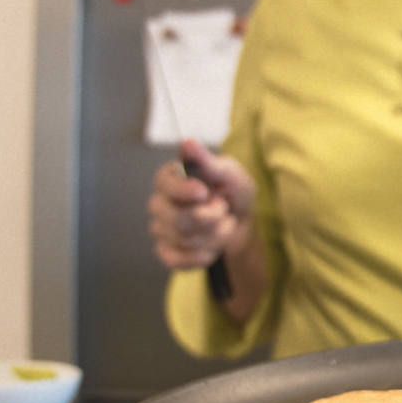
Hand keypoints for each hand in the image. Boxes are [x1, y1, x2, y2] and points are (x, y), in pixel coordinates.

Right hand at [147, 138, 256, 270]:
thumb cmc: (232, 191)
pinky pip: (176, 259)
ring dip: (214, 234)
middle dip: (209, 218)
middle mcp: (160, 203)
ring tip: (223, 223)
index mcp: (171, 178)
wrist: (241, 220)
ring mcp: (161, 228)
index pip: (164, 184)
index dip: (183, 191)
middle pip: (175, 218)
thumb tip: (187, 143)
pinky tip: (212, 247)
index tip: (204, 192)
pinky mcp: (167, 251)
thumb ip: (208, 161)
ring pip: (183, 239)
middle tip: (223, 208)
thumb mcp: (229, 173)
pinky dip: (201, 255)